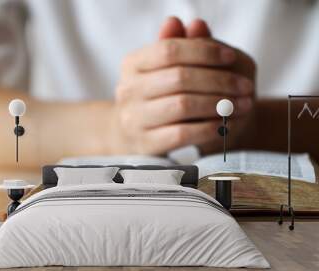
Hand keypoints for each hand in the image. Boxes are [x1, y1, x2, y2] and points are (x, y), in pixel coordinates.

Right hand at [112, 17, 254, 154]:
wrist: (140, 136)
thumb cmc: (161, 96)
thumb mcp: (170, 69)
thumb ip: (184, 46)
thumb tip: (196, 24)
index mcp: (132, 64)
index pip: (169, 50)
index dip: (204, 51)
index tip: (231, 57)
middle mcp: (127, 90)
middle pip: (179, 77)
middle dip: (220, 81)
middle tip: (246, 87)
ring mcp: (133, 118)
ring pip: (182, 105)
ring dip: (219, 104)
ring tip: (242, 105)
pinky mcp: (145, 144)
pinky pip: (182, 133)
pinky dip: (209, 127)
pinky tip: (225, 123)